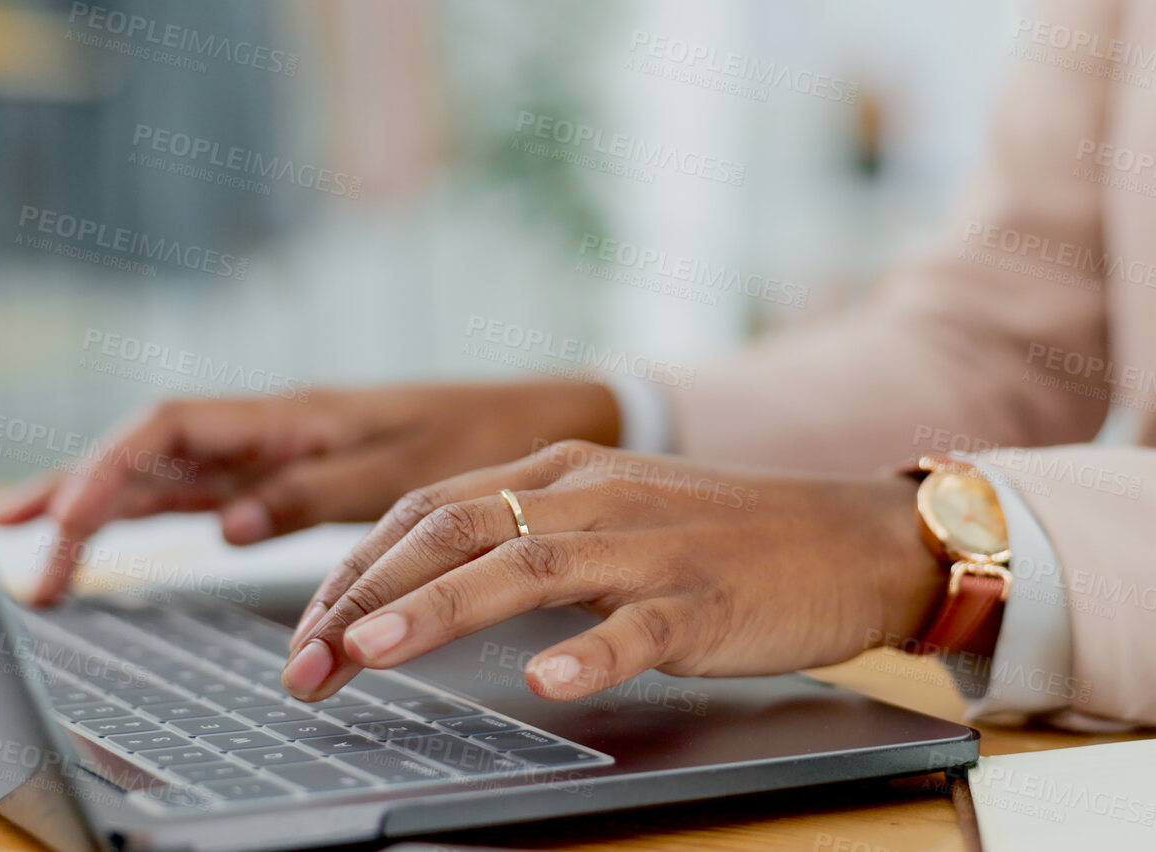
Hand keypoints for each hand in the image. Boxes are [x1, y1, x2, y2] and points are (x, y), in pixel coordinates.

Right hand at [0, 381, 618, 605]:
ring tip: (36, 542)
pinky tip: (121, 534)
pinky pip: (208, 490)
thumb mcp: (404, 471)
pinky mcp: (294, 475)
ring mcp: (278, 450)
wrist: (538, 422)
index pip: (172, 427)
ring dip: (103, 502)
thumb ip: (313, 492)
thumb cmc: (480, 437)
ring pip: (170, 470)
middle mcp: (273, 426)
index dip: (108, 468)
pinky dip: (157, 512)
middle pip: (151, 449)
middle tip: (13, 537)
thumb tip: (227, 522)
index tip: (63, 518)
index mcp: (294, 413)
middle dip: (78, 488)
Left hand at [277, 440, 946, 703]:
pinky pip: (640, 625)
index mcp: (562, 472)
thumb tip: (418, 587)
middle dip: (365, 594)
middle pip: (456, 529)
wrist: (850, 537)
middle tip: (305, 664)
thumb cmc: (722, 539)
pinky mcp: (706, 598)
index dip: (353, 570)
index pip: (429, 509)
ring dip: (441, 609)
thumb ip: (526, 537)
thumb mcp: (612, 516)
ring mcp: (650, 545)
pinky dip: (590, 652)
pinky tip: (549, 682)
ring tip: (373, 651)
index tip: (304, 634)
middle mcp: (594, 496)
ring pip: (528, 564)